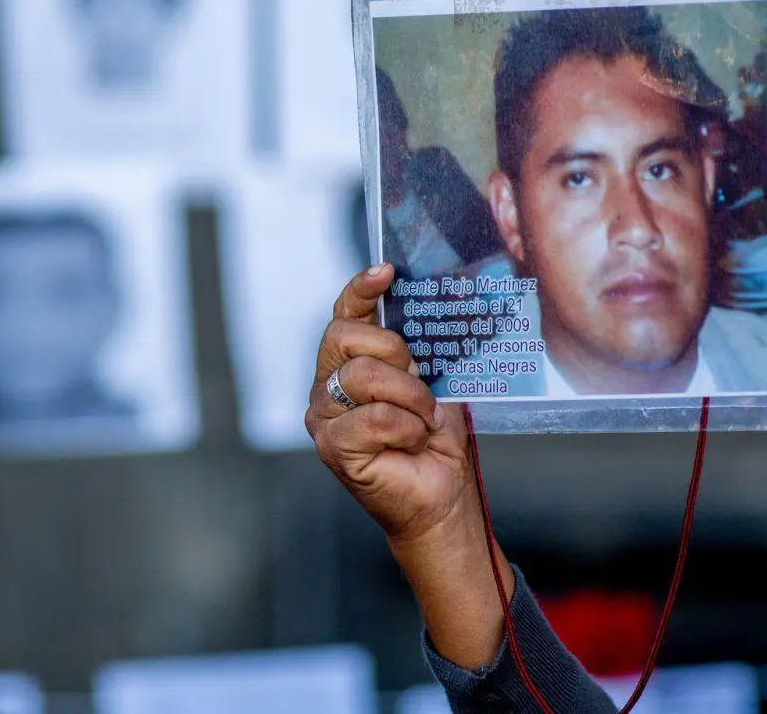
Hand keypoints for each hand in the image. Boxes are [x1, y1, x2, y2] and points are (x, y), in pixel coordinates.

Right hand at [306, 263, 471, 544]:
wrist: (442, 494)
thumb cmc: (435, 439)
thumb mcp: (433, 380)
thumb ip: (419, 347)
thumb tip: (432, 300)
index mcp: (349, 364)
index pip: (344, 315)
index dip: (360, 289)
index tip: (386, 272)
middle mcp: (327, 386)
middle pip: (344, 337)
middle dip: (393, 352)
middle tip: (422, 380)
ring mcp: (324, 417)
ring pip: (362, 377)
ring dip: (410, 397)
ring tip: (425, 420)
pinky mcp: (332, 447)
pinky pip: (373, 418)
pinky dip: (406, 429)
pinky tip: (413, 443)